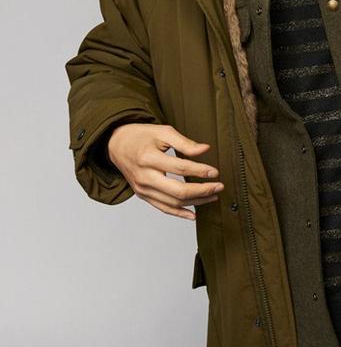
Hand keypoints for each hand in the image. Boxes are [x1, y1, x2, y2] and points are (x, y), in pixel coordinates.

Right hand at [107, 123, 223, 218]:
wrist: (117, 145)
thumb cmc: (141, 136)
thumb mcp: (162, 132)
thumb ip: (184, 142)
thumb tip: (205, 149)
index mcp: (148, 158)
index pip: (180, 168)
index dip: (200, 171)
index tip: (215, 172)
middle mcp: (144, 176)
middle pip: (178, 191)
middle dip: (202, 191)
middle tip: (219, 187)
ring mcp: (143, 189)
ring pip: (173, 202)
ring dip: (196, 202)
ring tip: (213, 196)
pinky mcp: (143, 195)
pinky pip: (163, 208)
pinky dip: (179, 213)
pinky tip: (193, 214)